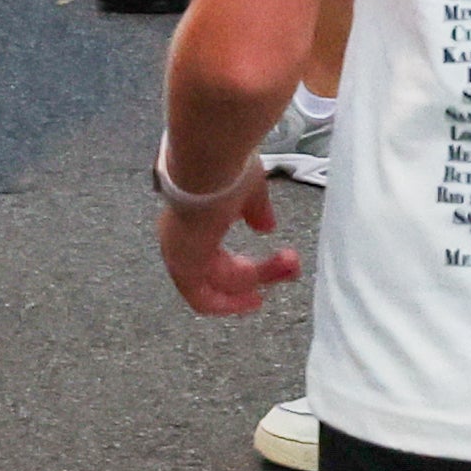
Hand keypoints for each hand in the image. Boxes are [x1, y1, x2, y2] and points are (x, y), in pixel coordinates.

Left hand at [154, 166, 297, 315]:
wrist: (209, 166)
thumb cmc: (227, 171)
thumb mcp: (249, 190)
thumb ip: (256, 212)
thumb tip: (266, 227)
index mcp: (193, 220)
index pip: (213, 252)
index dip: (239, 264)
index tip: (263, 269)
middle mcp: (180, 241)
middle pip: (219, 270)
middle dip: (257, 273)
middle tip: (289, 270)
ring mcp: (180, 255)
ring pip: (218, 283)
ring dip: (254, 283)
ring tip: (290, 270)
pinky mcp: (183, 268)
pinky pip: (204, 298)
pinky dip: (228, 303)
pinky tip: (252, 300)